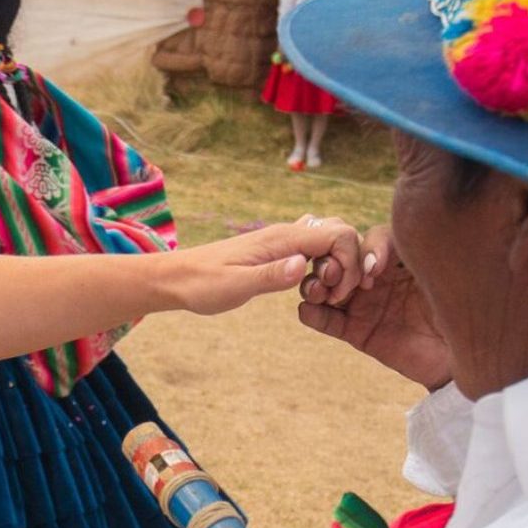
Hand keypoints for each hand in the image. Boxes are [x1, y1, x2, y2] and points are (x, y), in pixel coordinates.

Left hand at [162, 215, 381, 316]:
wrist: (177, 278)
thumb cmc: (202, 284)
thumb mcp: (235, 286)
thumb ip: (270, 275)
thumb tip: (302, 265)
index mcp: (281, 238)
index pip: (338, 234)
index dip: (349, 263)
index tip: (335, 294)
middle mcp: (286, 233)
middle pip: (340, 232)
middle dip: (350, 262)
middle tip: (332, 296)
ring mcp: (282, 241)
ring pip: (329, 239)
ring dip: (337, 264)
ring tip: (322, 294)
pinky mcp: (278, 251)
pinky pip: (314, 249)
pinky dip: (324, 264)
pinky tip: (311, 286)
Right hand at [297, 224, 452, 389]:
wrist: (465, 356)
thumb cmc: (461, 311)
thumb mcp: (443, 277)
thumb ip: (415, 260)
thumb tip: (372, 264)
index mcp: (398, 258)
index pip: (369, 239)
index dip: (364, 249)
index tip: (374, 271)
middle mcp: (376, 277)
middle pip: (339, 259)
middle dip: (329, 263)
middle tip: (335, 276)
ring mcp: (364, 303)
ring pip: (327, 286)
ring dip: (314, 284)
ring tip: (318, 291)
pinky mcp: (357, 331)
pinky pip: (328, 321)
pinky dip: (312, 314)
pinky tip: (307, 311)